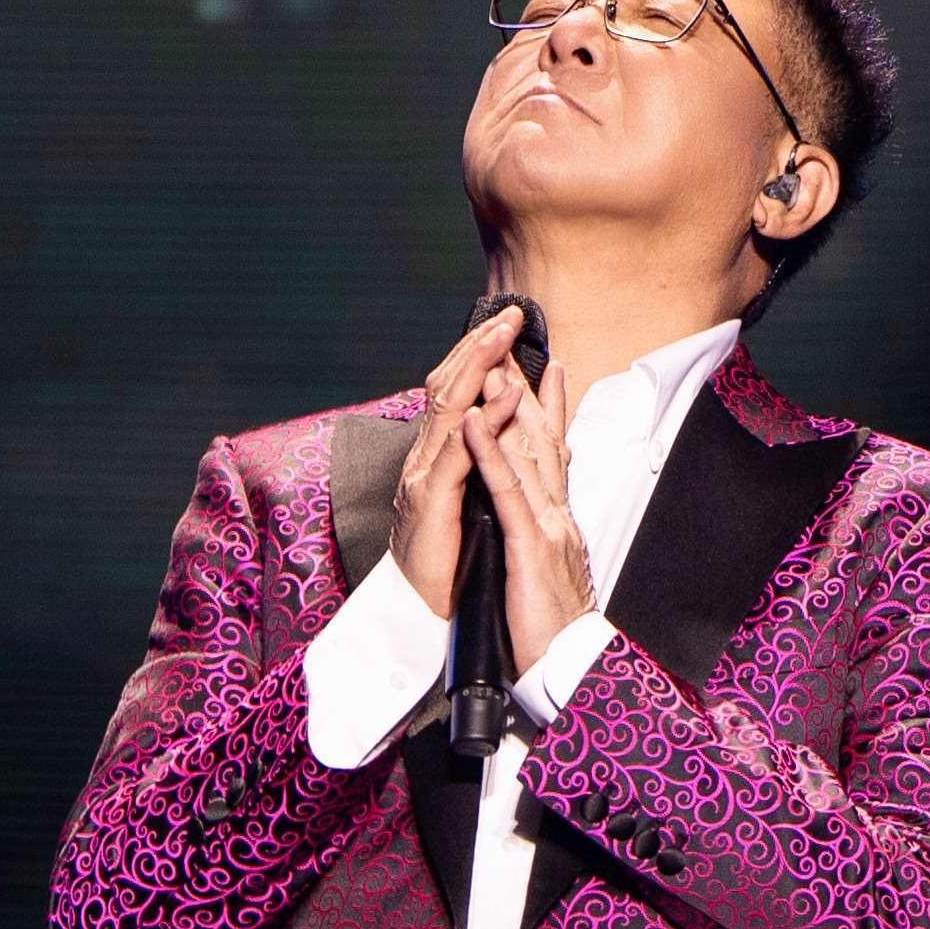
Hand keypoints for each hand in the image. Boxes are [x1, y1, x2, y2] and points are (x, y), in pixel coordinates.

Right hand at [393, 305, 522, 618]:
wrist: (421, 616)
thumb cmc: (449, 561)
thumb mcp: (468, 501)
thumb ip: (478, 463)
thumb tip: (497, 430)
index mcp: (438, 458)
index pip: (457, 392)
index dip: (478, 355)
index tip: (507, 324)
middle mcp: (425, 460)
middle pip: (450, 388)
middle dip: (479, 347)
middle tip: (509, 312)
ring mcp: (424, 479)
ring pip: (450, 410)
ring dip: (479, 367)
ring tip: (503, 334)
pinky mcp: (432, 505)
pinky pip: (459, 456)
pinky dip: (481, 422)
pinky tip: (502, 397)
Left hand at [482, 365, 598, 667]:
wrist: (571, 673)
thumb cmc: (553, 635)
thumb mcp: (549, 577)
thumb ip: (545, 545)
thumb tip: (540, 527)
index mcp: (561, 525)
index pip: (555, 456)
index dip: (550, 410)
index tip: (545, 370)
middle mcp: (559, 517)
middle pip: (542, 441)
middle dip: (525, 391)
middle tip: (511, 345)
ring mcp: (548, 528)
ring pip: (526, 454)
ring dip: (506, 405)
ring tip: (490, 364)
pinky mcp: (530, 548)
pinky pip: (506, 491)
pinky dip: (489, 452)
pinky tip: (476, 422)